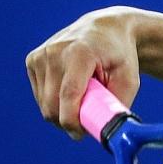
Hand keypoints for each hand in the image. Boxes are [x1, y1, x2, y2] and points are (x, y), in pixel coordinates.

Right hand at [26, 7, 140, 139]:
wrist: (106, 29)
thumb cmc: (120, 57)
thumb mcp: (129, 79)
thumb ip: (118, 105)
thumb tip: (107, 132)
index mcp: (80, 53)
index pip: (68, 95)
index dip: (71, 121)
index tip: (80, 134)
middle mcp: (55, 52)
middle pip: (52, 104)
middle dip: (68, 120)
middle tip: (87, 120)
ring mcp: (41, 55)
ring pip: (44, 103)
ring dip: (62, 110)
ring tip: (83, 95)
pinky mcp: (32, 60)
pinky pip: (40, 95)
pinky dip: (55, 99)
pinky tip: (71, 86)